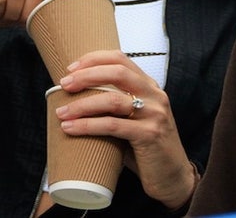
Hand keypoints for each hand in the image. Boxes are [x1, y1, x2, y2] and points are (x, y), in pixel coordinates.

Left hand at [56, 50, 196, 210]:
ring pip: (112, 100)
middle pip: (117, 72)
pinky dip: (87, 126)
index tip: (71, 69)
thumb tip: (75, 100)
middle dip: (86, 76)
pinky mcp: (149, 135)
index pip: (121, 59)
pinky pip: (112, 126)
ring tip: (62, 112)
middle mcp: (154, 95)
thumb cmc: (147, 149)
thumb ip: (115, 107)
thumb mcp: (135, 120)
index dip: (93, 59)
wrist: (173, 177)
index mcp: (150, 87)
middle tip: (64, 85)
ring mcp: (154, 114)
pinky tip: (71, 128)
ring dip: (82, 105)